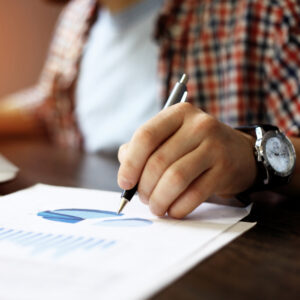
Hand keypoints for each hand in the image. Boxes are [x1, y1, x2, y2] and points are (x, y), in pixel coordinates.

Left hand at [118, 103, 256, 218]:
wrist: (239, 152)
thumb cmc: (196, 146)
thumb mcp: (172, 137)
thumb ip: (145, 148)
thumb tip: (125, 169)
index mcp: (178, 113)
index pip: (146, 136)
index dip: (130, 163)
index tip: (125, 182)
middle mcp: (198, 125)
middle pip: (158, 161)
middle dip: (144, 187)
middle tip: (143, 198)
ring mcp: (214, 146)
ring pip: (175, 178)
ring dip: (160, 199)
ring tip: (157, 206)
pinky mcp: (225, 168)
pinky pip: (195, 193)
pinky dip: (179, 207)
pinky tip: (174, 210)